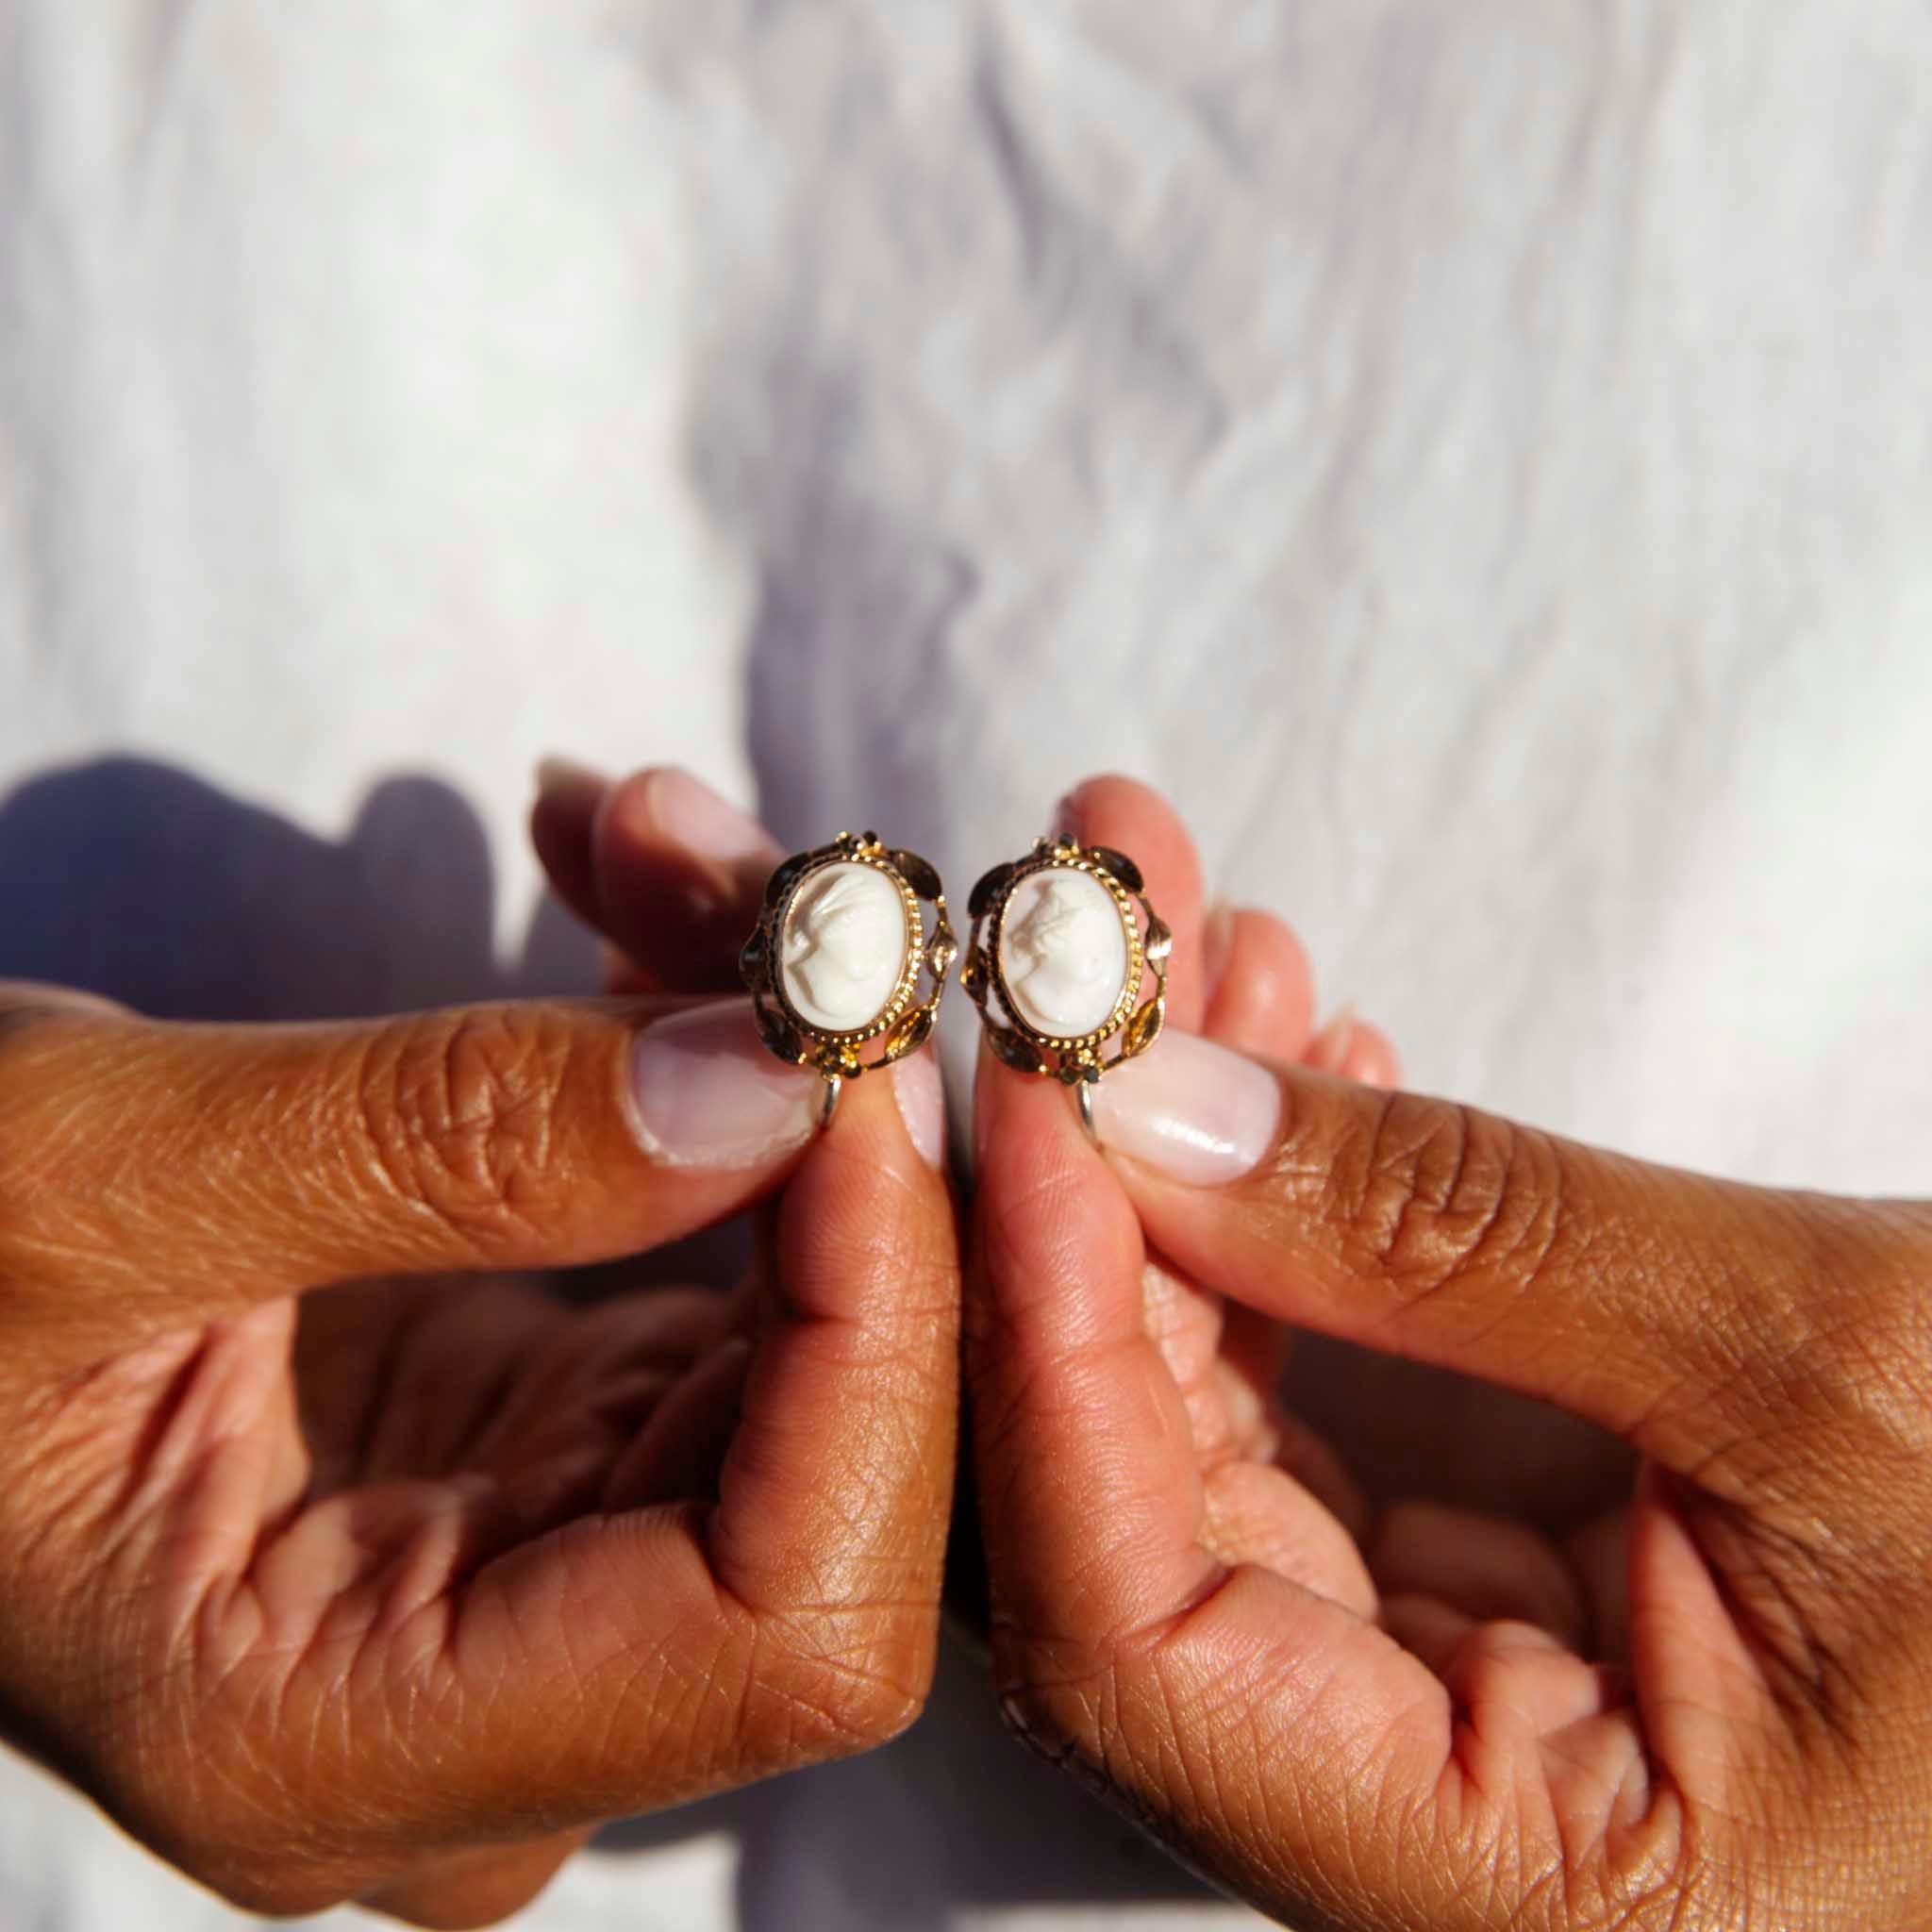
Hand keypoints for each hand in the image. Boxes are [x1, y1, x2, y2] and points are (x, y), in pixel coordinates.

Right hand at [0, 770, 955, 1926]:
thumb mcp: (89, 1181)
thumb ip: (437, 1144)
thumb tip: (774, 1083)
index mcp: (350, 1741)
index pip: (790, 1616)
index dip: (882, 1335)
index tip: (851, 1058)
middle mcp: (496, 1708)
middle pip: (853, 1475)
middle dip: (860, 1161)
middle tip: (795, 899)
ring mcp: (546, 1574)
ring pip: (822, 1341)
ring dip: (791, 1070)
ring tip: (667, 846)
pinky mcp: (560, 1441)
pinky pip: (746, 1271)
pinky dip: (726, 1083)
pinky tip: (646, 913)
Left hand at [969, 777, 1931, 1929]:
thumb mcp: (1822, 1370)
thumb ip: (1454, 1240)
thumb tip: (1149, 1101)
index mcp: (1522, 1900)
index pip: (1137, 1636)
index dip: (1051, 1338)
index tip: (1043, 1080)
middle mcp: (1443, 1817)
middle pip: (1134, 1495)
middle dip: (1098, 1184)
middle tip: (1091, 933)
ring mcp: (1452, 1677)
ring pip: (1211, 1409)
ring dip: (1191, 1155)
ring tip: (1201, 938)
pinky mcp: (1494, 1556)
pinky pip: (1319, 1379)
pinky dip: (1297, 1205)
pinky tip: (1308, 1050)